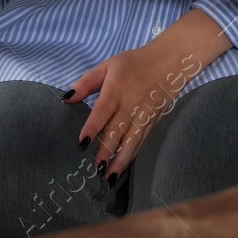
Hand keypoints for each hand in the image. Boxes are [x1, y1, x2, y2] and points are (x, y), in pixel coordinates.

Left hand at [66, 30, 210, 183]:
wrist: (171, 60)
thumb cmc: (135, 62)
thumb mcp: (108, 65)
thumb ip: (87, 82)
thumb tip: (66, 98)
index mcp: (117, 88)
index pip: (102, 111)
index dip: (93, 128)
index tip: (82, 144)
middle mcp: (131, 103)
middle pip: (117, 130)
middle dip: (105, 151)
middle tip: (94, 170)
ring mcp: (144, 113)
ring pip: (131, 140)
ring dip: (120, 159)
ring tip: (109, 177)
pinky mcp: (154, 119)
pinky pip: (142, 139)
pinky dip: (133, 154)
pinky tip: (124, 165)